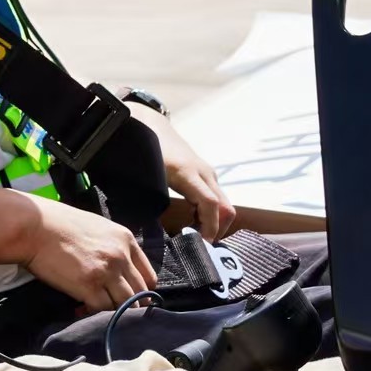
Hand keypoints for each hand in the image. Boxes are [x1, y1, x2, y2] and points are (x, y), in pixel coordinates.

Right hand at [18, 194, 156, 312]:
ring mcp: (106, 272)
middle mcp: (121, 256)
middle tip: (115, 310)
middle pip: (140, 294)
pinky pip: (103, 310)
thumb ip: (112, 245)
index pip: (149, 276)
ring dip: (113, 312)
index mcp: (125, 239)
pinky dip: (94, 314)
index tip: (130, 297)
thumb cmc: (57, 223)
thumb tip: (116, 267)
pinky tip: (81, 309)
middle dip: (130, 305)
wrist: (33, 225)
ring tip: (97, 310)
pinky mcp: (89, 286)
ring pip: (126, 305)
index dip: (141, 291)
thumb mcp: (96, 226)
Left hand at [128, 104, 235, 240]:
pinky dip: (212, 213)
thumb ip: (148, 200)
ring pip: (224, 204)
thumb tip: (148, 229)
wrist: (150, 124)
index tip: (202, 244)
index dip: (210, 227)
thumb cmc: (145, 150)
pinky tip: (194, 221)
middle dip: (218, 229)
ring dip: (215, 222)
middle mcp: (204, 173)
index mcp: (187, 173)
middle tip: (201, 246)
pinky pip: (217, 198)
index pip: (210, 204)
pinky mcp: (206, 174)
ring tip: (195, 236)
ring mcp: (208, 172)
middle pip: (226, 207)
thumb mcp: (144, 176)